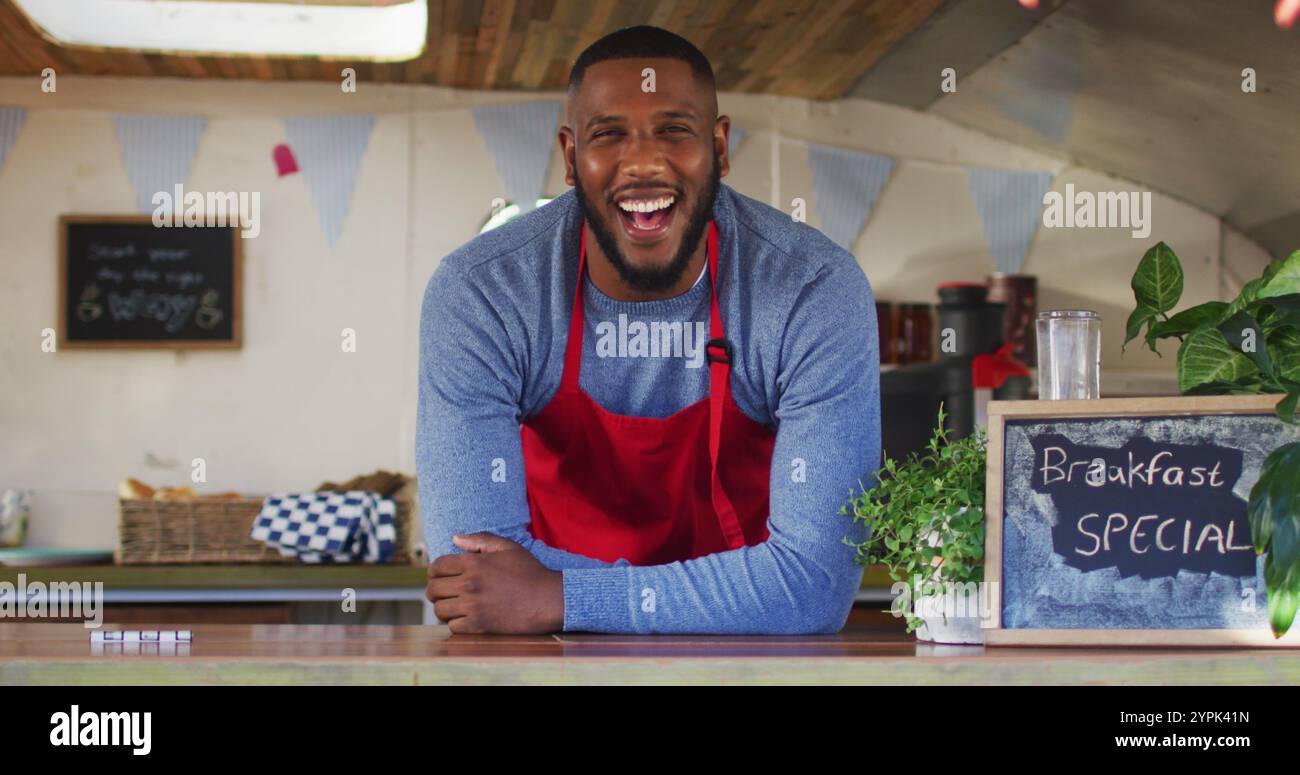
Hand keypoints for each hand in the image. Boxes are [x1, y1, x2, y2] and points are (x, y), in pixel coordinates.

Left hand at [426, 532, 563, 633]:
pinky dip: (456, 623)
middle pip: (433, 589)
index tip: (439, 576)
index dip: (434, 571)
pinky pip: (453, 626)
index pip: (437, 566)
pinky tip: (465, 618)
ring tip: (453, 606)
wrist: (548, 599)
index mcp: (473, 563)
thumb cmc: (530, 571)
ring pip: (440, 609)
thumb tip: (455, 538)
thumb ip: (480, 539)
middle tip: (443, 593)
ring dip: (444, 608)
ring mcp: (473, 606)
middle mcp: (469, 584)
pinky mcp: (479, 625)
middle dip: (435, 590)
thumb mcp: (508, 547)